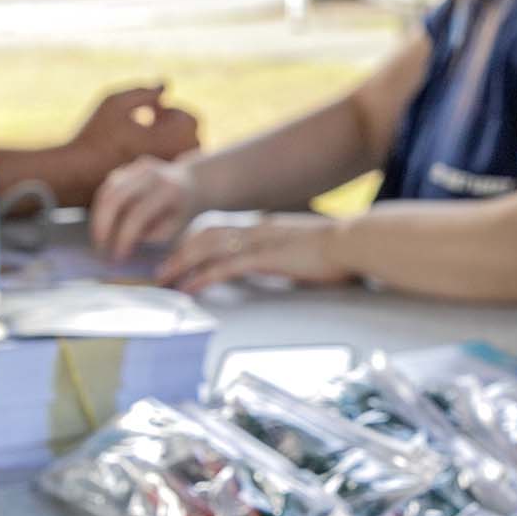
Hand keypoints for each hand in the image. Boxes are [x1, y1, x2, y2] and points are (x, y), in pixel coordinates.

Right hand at [69, 84, 198, 189]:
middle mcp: (173, 159)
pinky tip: (138, 153)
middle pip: (191, 138)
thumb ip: (143, 91)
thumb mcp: (115, 103)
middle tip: (150, 122)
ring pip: (181, 155)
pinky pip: (169, 169)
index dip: (172, 110)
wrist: (76, 174)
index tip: (151, 111)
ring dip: (170, 141)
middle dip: (175, 125)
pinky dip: (162, 156)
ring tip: (144, 137)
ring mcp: (164, 177)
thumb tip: (164, 86)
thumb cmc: (94, 136)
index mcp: (169, 138)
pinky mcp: (154, 188)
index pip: (190, 120)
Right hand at [91, 154, 203, 258]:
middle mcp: (151, 173)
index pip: (138, 215)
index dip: (124, 237)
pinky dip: (101, 208)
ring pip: (107, 191)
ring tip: (99, 240)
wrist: (192, 183)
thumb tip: (121, 243)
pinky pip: (108, 188)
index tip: (118, 258)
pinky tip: (102, 225)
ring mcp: (137, 167)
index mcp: (168, 190)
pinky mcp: (128, 168)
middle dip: (103, 227)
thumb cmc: (182, 213)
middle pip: (116, 199)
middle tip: (101, 250)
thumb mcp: (175, 229)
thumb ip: (151, 236)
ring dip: (98, 218)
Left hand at [155, 212, 356, 294]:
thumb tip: (284, 266)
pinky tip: (190, 287)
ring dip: (182, 263)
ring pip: (208, 248)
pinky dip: (203, 276)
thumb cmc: (339, 250)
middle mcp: (257, 230)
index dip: (196, 244)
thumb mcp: (305, 251)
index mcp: (265, 227)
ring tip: (165, 280)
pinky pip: (225, 267)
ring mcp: (260, 242)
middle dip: (179, 253)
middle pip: (206, 235)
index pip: (221, 231)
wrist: (356, 242)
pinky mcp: (266, 258)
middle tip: (160, 271)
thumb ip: (288, 256)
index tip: (181, 258)